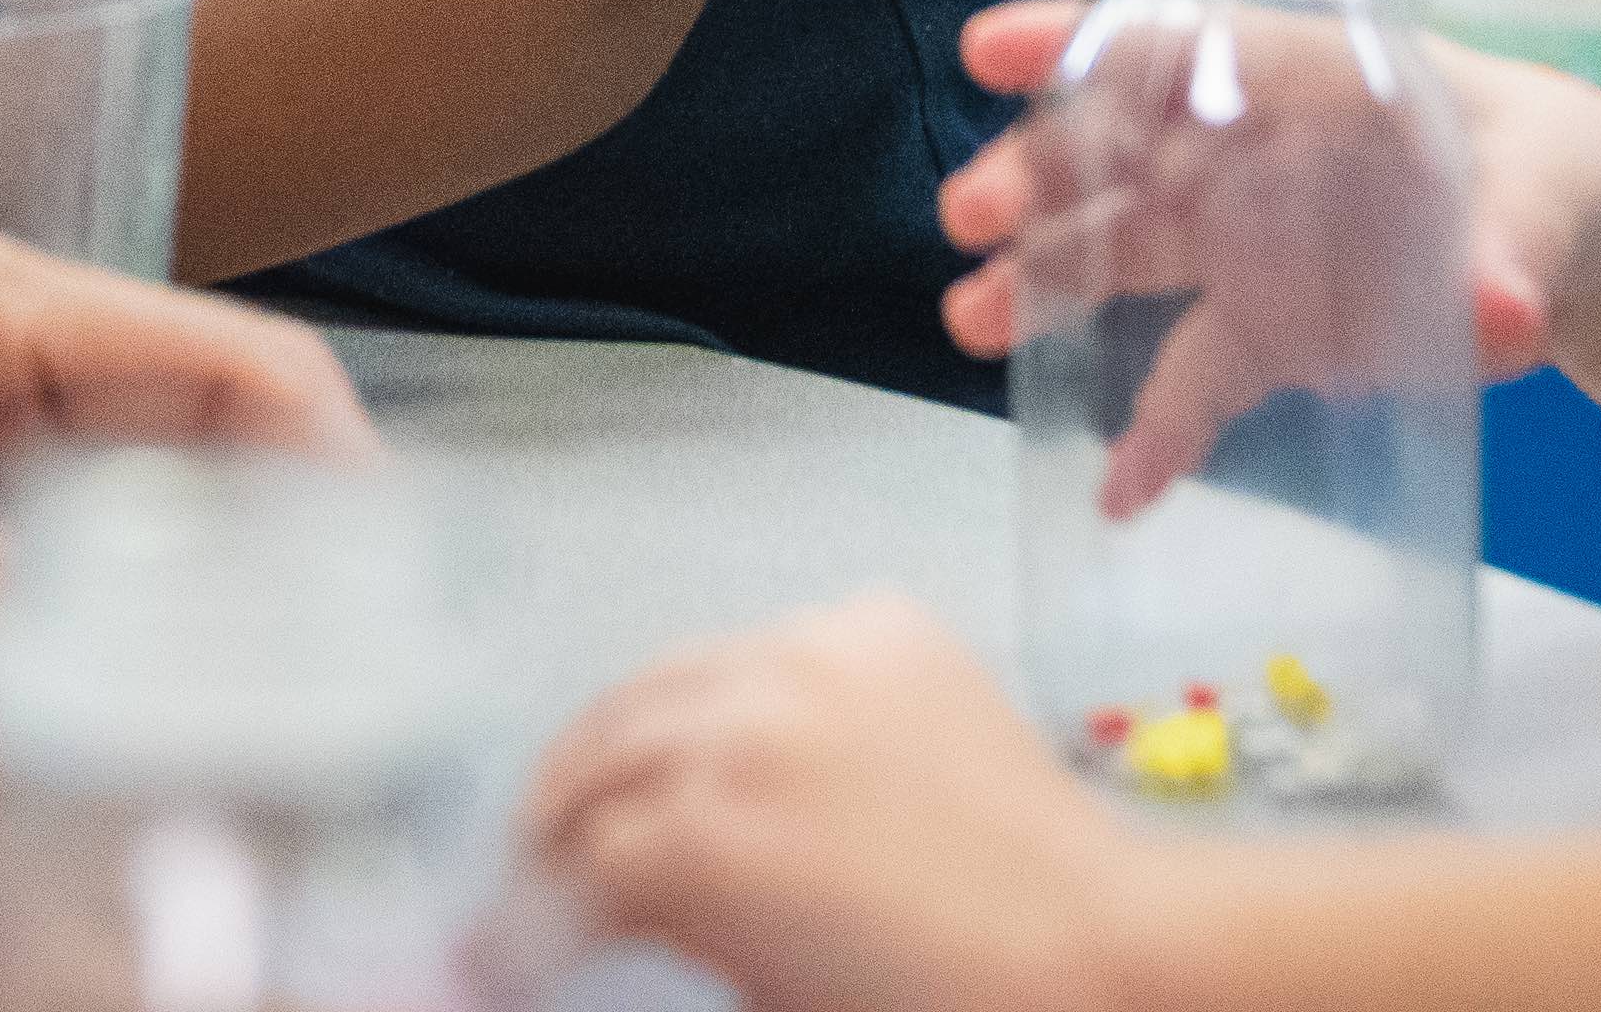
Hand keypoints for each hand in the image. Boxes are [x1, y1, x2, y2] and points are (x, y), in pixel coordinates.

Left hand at [0, 210, 370, 735]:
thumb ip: (15, 620)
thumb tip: (195, 696)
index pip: (237, 368)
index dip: (344, 495)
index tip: (395, 633)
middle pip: (220, 421)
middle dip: (300, 558)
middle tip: (352, 715)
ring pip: (165, 472)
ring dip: (226, 590)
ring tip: (278, 725)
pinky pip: (85, 505)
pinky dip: (136, 598)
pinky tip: (156, 705)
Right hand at [526, 600, 1140, 1011]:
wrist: (1102, 948)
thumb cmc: (940, 1006)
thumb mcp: (772, 997)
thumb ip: (672, 937)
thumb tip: (599, 919)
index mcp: (700, 840)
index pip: (563, 871)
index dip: (520, 926)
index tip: (498, 958)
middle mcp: (738, 723)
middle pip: (593, 755)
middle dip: (552, 822)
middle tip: (536, 873)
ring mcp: (811, 656)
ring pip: (666, 680)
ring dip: (626, 742)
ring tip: (611, 793)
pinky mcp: (879, 627)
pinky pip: (769, 646)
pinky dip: (736, 693)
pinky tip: (737, 740)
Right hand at [934, 2, 1600, 511]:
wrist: (1586, 256)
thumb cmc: (1559, 173)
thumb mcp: (1551, 195)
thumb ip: (1515, 249)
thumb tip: (1502, 312)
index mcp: (1314, 80)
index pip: (1184, 44)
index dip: (1082, 41)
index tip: (990, 51)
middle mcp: (1257, 155)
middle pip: (1124, 152)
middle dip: (1038, 176)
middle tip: (969, 216)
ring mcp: (1255, 243)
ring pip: (1127, 254)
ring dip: (1046, 284)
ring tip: (973, 322)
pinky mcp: (1274, 331)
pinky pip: (1195, 376)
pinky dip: (1154, 432)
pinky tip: (1119, 488)